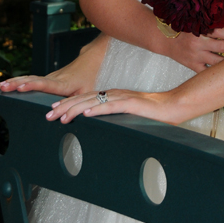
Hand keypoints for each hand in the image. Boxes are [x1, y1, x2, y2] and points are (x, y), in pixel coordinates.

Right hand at [0, 34, 109, 97]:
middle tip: (3, 87)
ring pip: (30, 78)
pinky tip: (8, 85)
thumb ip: (79, 105)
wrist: (93, 58)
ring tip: (0, 85)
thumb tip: (66, 120)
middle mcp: (55, 78)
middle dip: (17, 83)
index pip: (46, 84)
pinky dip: (18, 81)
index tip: (21, 87)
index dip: (33, 86)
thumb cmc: (92, 78)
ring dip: (15, 81)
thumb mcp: (89, 93)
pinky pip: (32, 79)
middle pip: (33, 80)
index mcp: (64, 83)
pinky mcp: (49, 78)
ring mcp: (51, 77)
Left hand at [46, 86, 193, 125]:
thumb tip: (101, 128)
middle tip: (48, 115)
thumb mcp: (129, 116)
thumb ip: (116, 118)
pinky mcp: (132, 104)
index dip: (68, 104)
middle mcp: (115, 94)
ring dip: (75, 108)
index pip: (86, 98)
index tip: (53, 111)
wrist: (175, 106)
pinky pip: (111, 106)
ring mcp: (123, 97)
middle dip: (65, 107)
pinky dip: (97, 109)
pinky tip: (86, 114)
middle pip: (85, 98)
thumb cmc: (154, 114)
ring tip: (61, 116)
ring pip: (94, 101)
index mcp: (113, 96)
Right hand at [167, 27, 223, 71]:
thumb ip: (209, 24)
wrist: (166, 40)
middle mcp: (198, 44)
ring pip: (217, 60)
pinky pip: (207, 71)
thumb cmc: (183, 30)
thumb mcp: (195, 23)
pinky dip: (217, 71)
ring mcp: (196, 57)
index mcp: (199, 31)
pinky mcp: (193, 65)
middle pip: (222, 47)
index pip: (219, 32)